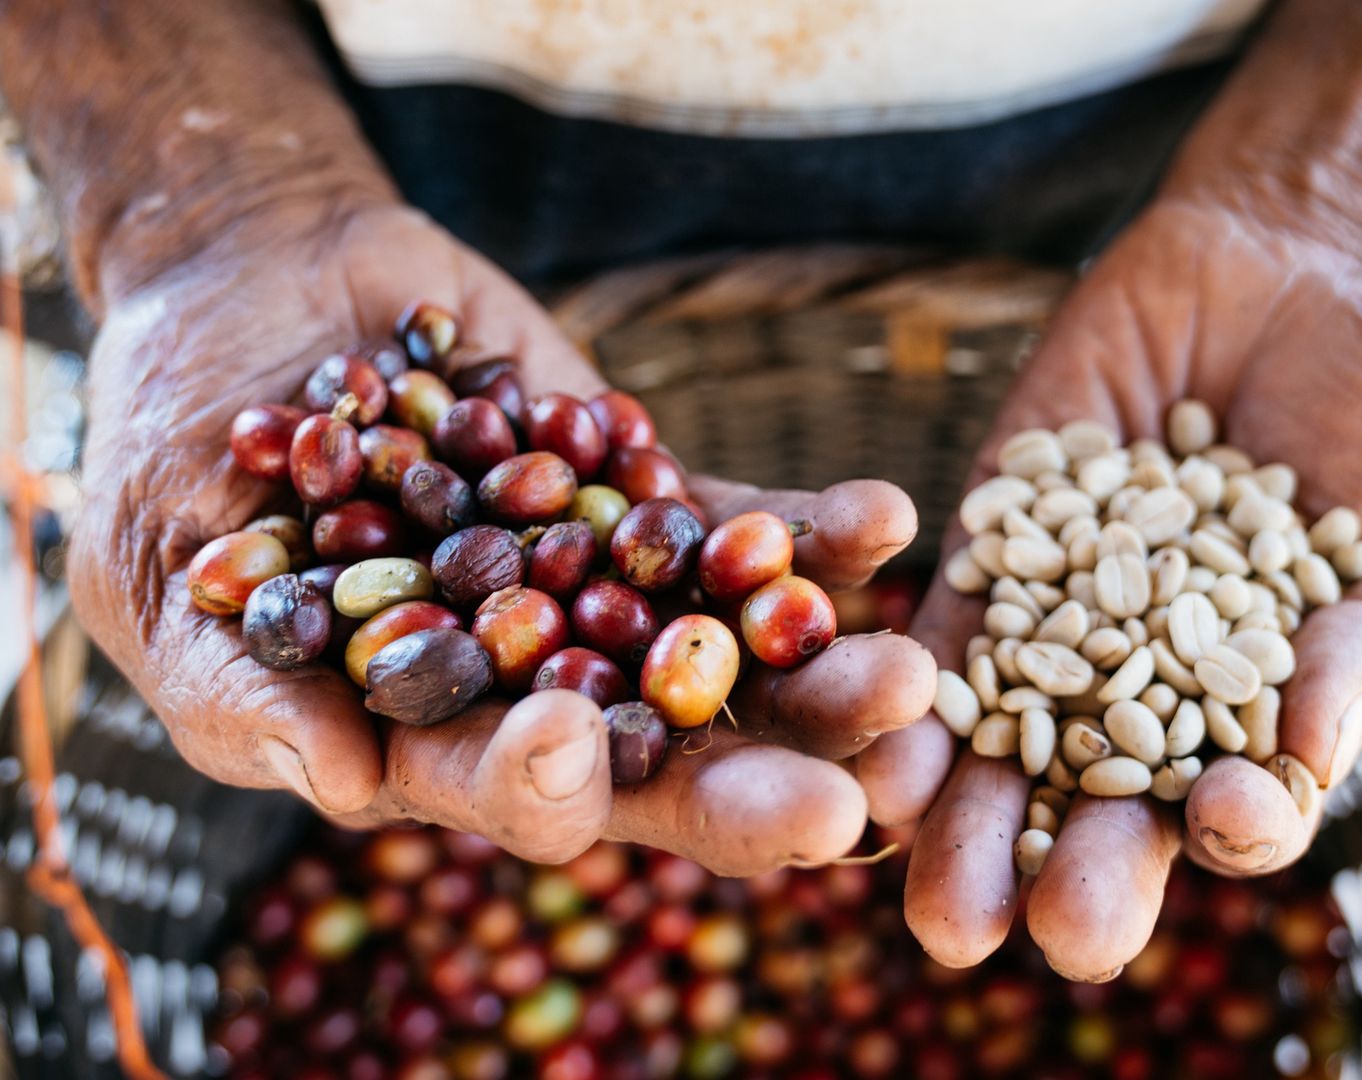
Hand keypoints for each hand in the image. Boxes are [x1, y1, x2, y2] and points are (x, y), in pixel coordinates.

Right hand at [70, 197, 935, 873]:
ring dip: (824, 670)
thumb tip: (338, 780)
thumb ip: (241, 691)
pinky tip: (886, 522)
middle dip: (754, 782)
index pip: (503, 792)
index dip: (542, 786)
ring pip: (734, 657)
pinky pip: (748, 530)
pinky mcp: (654, 504)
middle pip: (664, 760)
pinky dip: (814, 533)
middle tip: (854, 799)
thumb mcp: (165, 575)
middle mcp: (544, 688)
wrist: (262, 293)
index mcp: (431, 737)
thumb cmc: (180, 453)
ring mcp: (613, 597)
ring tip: (911, 668)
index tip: (571, 744)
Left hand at [856, 195, 1361, 977]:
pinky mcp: (990, 550)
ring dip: (953, 814)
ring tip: (921, 867)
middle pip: (1092, 816)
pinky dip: (909, 682)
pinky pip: (946, 627)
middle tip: (1012, 933)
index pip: (1240, 809)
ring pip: (997, 746)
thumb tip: (1305, 750)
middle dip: (1055, 875)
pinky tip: (879, 732)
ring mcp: (1059, 628)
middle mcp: (1150, 704)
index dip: (1235, 824)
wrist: (1301, 270)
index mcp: (1266, 729)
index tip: (1228, 815)